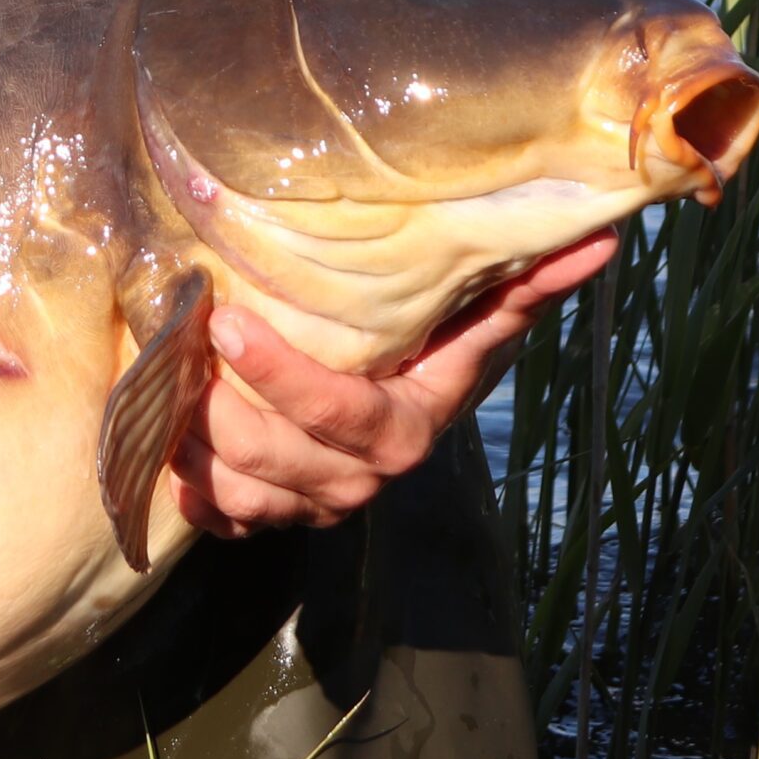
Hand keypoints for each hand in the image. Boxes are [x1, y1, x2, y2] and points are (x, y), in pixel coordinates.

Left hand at [171, 228, 618, 535]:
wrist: (406, 406)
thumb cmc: (434, 347)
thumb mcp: (476, 319)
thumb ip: (525, 285)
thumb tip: (601, 238)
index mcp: (407, 429)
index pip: (344, 416)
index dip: (285, 377)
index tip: (230, 322)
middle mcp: (361, 479)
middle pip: (280, 461)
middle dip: (222, 414)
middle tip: (177, 348)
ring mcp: (314, 505)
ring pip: (242, 495)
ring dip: (194, 449)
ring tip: (156, 386)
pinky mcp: (272, 518)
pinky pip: (223, 520)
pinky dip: (190, 490)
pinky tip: (162, 444)